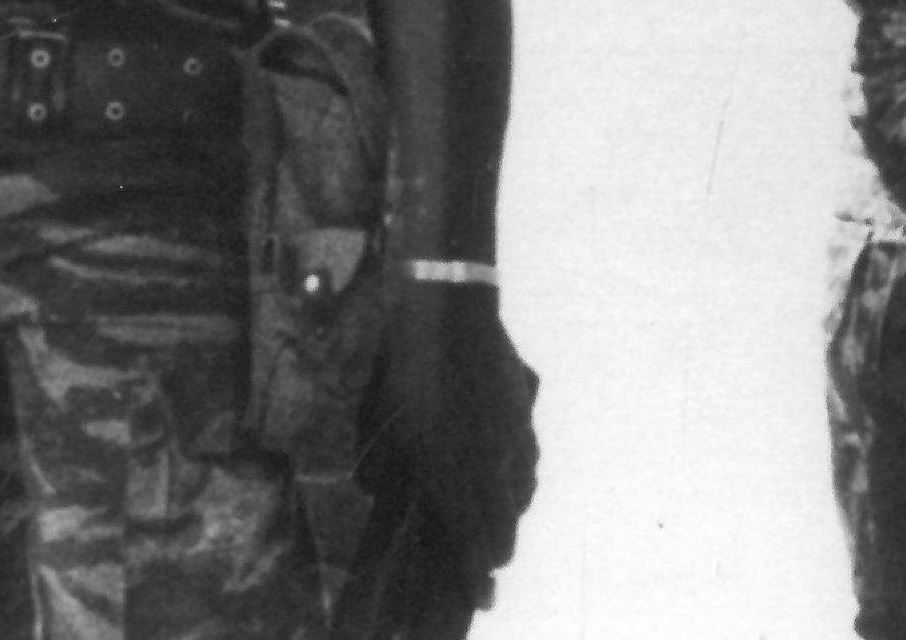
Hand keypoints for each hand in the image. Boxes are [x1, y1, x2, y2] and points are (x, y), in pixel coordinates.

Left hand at [384, 285, 539, 592]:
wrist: (448, 307)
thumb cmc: (404, 364)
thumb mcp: (377, 419)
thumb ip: (380, 464)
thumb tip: (377, 491)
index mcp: (448, 465)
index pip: (469, 537)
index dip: (476, 574)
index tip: (485, 598)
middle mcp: (486, 457)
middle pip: (502, 523)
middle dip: (496, 550)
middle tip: (491, 565)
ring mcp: (510, 432)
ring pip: (521, 490)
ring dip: (510, 513)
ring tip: (502, 525)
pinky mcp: (523, 408)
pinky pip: (527, 455)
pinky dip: (520, 475)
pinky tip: (513, 475)